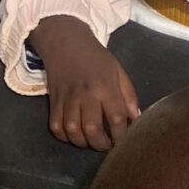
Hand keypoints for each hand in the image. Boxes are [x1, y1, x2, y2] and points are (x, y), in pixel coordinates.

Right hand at [28, 15, 139, 150]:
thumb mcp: (118, 71)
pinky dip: (64, 136)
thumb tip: (135, 119)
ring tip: (90, 141)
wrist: (65, 42)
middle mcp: (86, 94)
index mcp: (105, 86)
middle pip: (92, 129)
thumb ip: (128, 95)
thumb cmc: (96, 58)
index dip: (121, 134)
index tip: (122, 141)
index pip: (116, 117)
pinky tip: (73, 135)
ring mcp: (67, 98)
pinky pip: (55, 126)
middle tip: (106, 145)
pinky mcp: (53, 101)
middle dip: (101, 144)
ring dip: (82, 142)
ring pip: (72, 130)